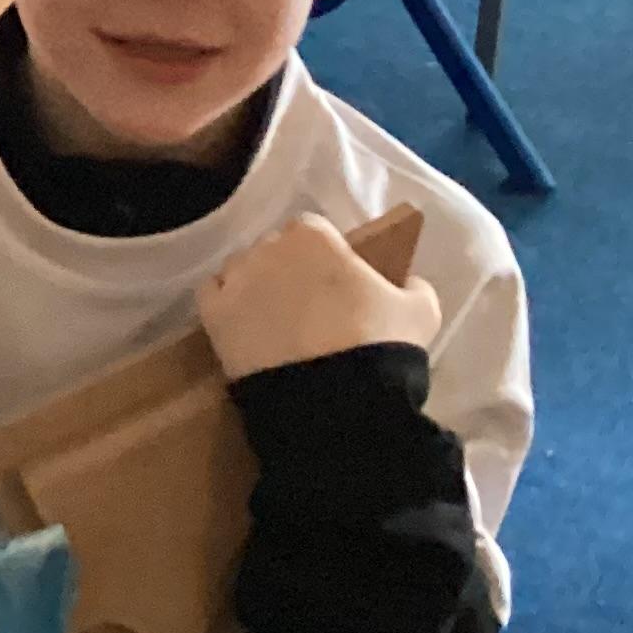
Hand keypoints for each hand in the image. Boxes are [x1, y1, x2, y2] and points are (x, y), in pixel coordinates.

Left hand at [198, 215, 439, 381]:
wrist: (335, 402)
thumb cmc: (380, 345)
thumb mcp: (420, 312)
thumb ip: (414, 287)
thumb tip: (409, 281)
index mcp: (314, 236)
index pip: (313, 231)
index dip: (323, 254)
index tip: (334, 281)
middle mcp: (268, 249)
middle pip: (274, 250)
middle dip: (288, 269)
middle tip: (308, 305)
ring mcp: (237, 282)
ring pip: (241, 271)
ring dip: (255, 286)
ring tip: (275, 321)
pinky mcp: (213, 316)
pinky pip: (212, 295)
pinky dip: (225, 304)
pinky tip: (242, 325)